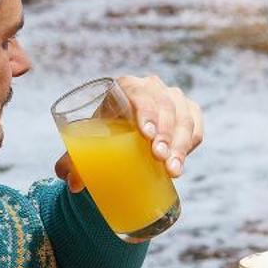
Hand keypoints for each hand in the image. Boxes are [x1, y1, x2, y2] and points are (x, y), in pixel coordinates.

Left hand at [56, 74, 204, 191]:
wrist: (125, 127)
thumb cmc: (105, 131)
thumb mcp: (90, 140)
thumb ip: (76, 159)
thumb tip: (71, 181)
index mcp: (126, 86)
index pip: (140, 94)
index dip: (147, 112)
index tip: (147, 135)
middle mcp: (153, 88)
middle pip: (165, 107)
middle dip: (165, 134)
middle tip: (158, 158)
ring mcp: (174, 99)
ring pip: (184, 119)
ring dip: (180, 144)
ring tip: (172, 169)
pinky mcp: (189, 114)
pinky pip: (196, 128)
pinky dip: (191, 145)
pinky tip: (180, 162)